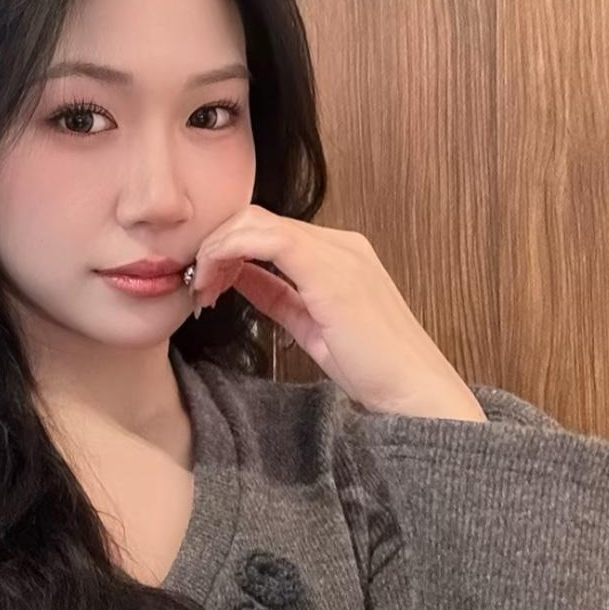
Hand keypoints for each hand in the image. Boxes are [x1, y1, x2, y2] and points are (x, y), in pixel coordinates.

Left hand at [188, 207, 485, 419]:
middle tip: (196, 287)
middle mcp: (340, 242)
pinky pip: (266, 240)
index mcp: (338, 252)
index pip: (266, 230)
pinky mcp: (331, 270)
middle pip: (256, 219)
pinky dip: (229, 255)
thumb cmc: (371, 367)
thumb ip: (276, 295)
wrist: (412, 390)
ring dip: (217, 251)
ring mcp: (339, 252)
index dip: (225, 250)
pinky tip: (215, 285)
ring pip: (255, 223)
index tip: (203, 285)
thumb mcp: (309, 325)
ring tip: (202, 290)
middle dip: (215, 247)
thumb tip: (236, 276)